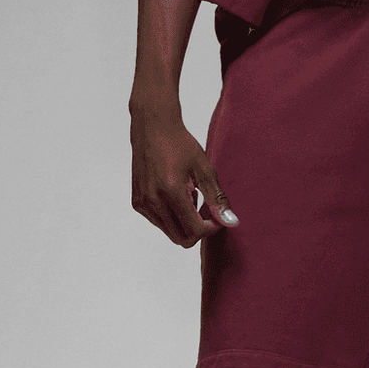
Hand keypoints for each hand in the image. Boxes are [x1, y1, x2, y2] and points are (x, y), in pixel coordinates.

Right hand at [130, 105, 237, 246]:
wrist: (152, 128)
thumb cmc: (180, 144)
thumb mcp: (204, 168)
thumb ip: (217, 198)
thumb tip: (231, 222)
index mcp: (171, 191)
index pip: (194, 231)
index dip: (211, 228)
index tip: (218, 215)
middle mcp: (152, 201)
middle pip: (182, 239)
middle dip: (199, 230)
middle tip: (207, 209)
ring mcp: (142, 203)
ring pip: (171, 233)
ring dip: (185, 223)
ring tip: (191, 197)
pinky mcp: (137, 203)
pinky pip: (160, 223)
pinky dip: (173, 217)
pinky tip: (177, 196)